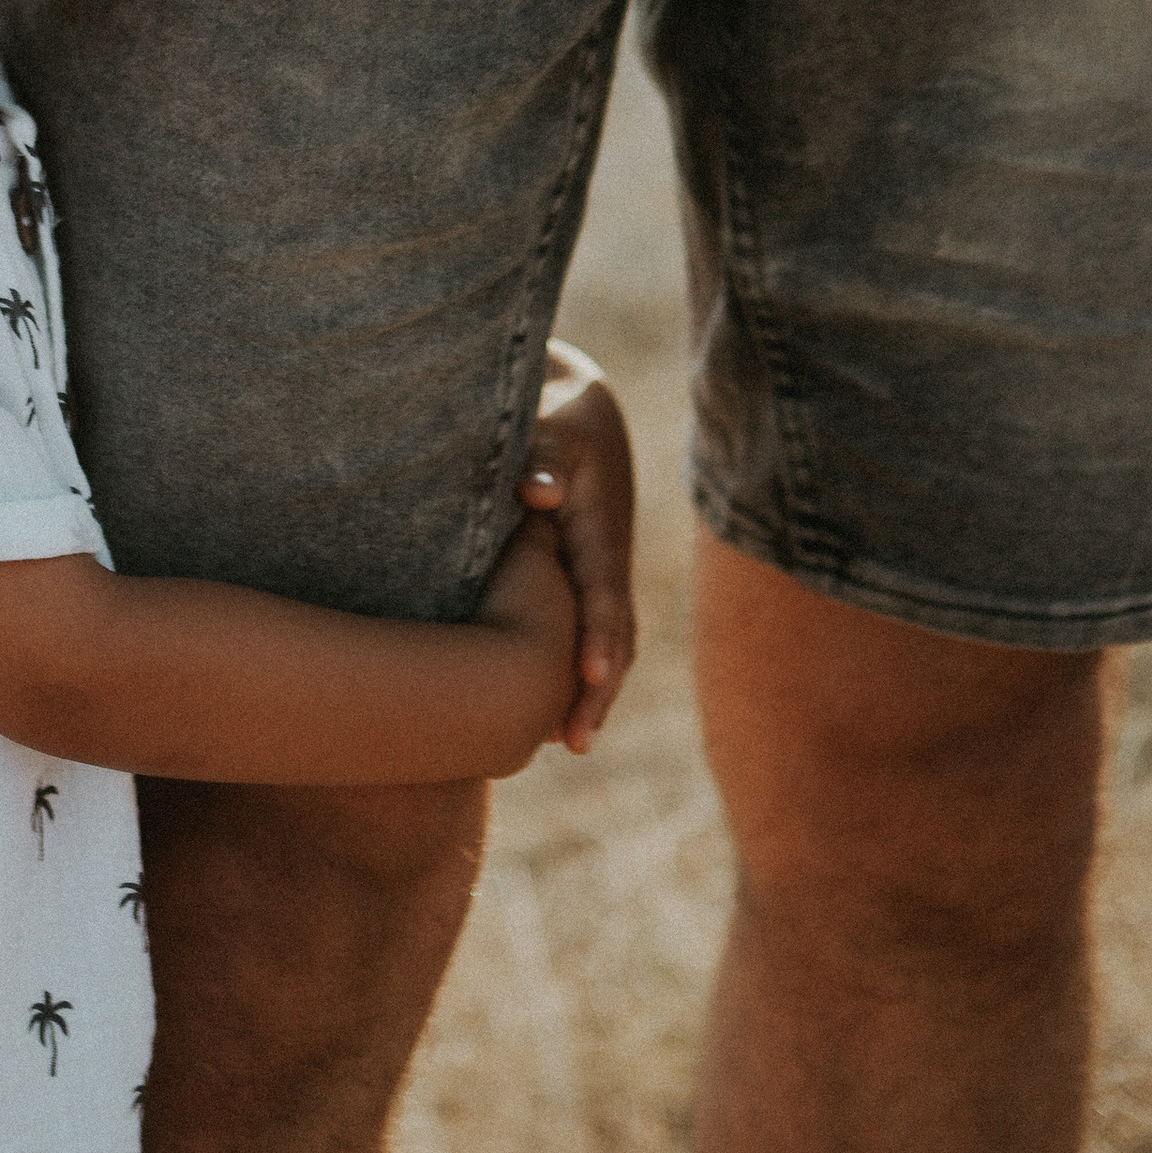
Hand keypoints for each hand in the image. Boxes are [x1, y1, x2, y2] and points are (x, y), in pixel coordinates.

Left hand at [518, 337, 637, 751]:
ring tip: (565, 742)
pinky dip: (583, 673)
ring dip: (592, 692)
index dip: (596, 635)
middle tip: (573, 741)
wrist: (581, 410)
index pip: (603, 593)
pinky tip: (550, 711)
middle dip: (597, 690)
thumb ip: (545, 456)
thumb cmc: (558, 415)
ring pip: (607, 643)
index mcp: (601, 531)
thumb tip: (537, 491)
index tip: (587, 673)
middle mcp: (607, 562)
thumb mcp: (555, 426)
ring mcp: (601, 574)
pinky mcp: (586, 578)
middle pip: (613, 636)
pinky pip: (591, 633)